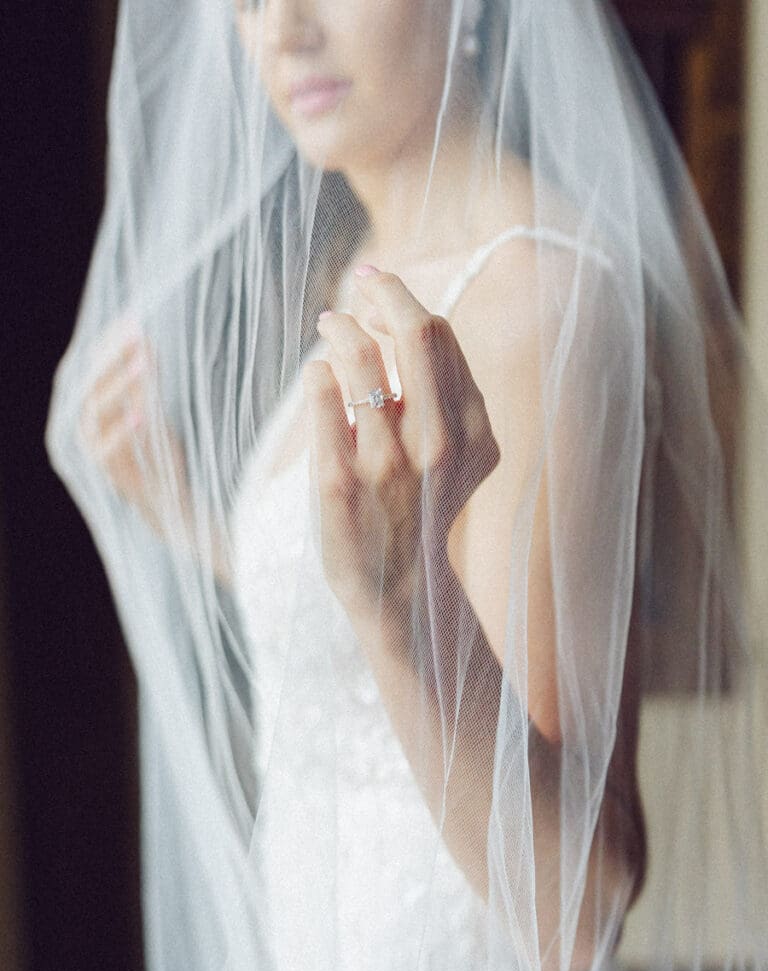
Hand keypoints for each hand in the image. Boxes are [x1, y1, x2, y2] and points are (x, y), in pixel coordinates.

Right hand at [78, 319, 188, 531]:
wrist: (171, 504)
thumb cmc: (161, 457)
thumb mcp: (155, 414)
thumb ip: (146, 386)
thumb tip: (146, 343)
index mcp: (96, 412)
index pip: (95, 371)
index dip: (109, 346)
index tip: (130, 321)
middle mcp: (88, 429)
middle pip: (92, 387)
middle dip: (114, 360)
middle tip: (137, 338)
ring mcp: (95, 452)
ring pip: (97, 414)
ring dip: (119, 388)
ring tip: (143, 368)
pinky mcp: (110, 474)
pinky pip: (110, 449)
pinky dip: (123, 430)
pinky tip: (141, 413)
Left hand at [302, 266, 499, 627]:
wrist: (399, 589)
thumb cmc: (423, 509)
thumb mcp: (458, 453)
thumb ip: (446, 393)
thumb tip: (401, 319)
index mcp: (471, 429)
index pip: (440, 335)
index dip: (405, 299)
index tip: (380, 289)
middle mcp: (435, 442)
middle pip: (412, 332)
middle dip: (381, 291)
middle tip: (359, 283)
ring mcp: (385, 462)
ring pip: (358, 358)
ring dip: (339, 327)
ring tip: (329, 326)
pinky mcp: (339, 481)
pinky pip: (322, 395)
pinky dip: (316, 373)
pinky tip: (318, 378)